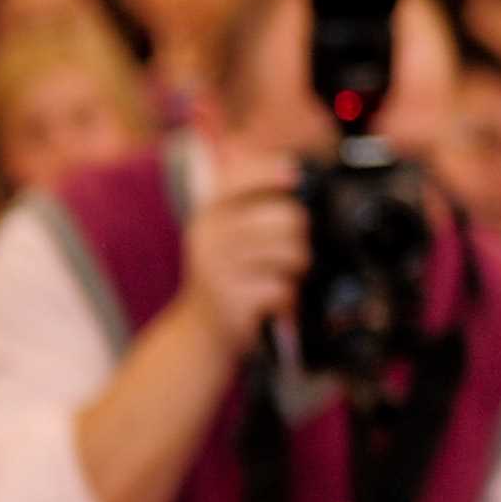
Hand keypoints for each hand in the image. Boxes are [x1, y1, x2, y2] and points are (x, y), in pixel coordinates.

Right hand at [179, 141, 308, 345]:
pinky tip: (274, 300)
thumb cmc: (225, 275)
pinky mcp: (233, 299)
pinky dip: (288, 297)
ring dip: (298, 267)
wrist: (200, 330)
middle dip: (300, 235)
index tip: (294, 174)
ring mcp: (219, 269)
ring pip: (291, 253)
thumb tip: (291, 171)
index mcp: (208, 216)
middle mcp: (209, 237)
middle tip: (292, 251)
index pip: (238, 180)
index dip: (269, 171)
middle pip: (284, 218)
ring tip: (282, 275)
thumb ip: (249, 204)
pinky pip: (284, 288)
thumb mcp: (224, 234)